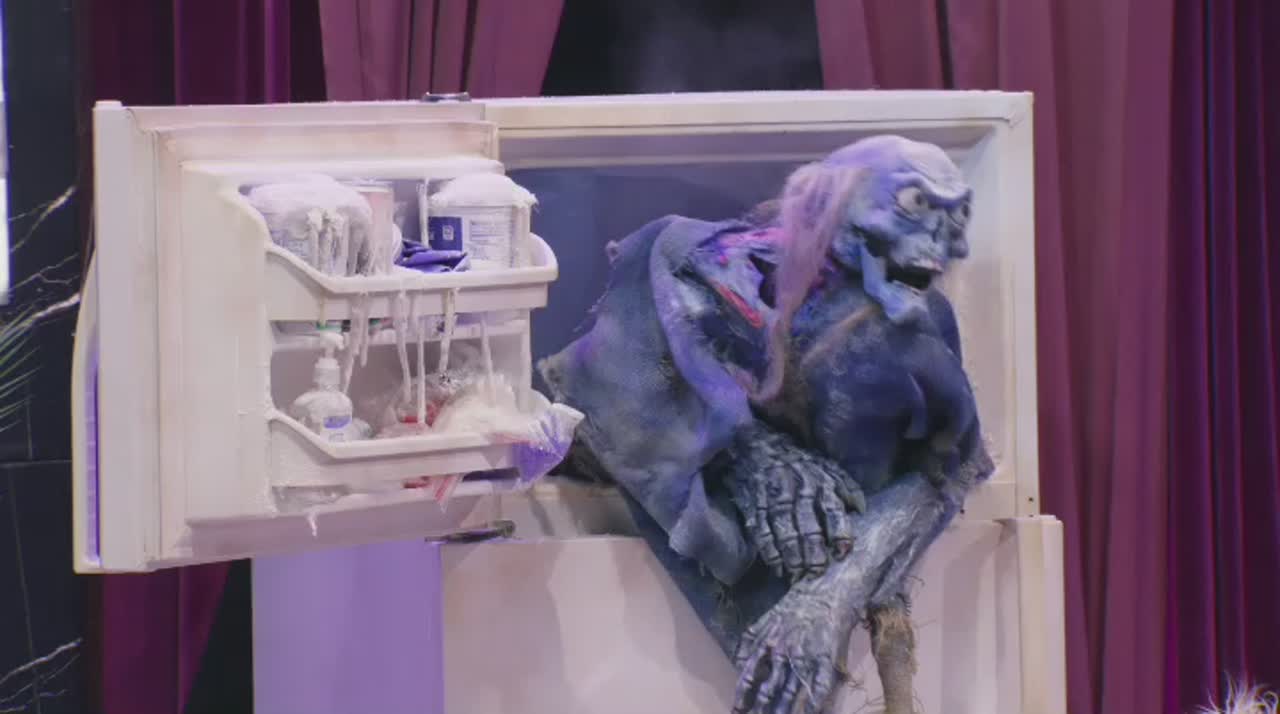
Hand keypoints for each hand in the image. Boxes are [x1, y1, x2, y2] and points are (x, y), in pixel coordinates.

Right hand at [730, 425, 865, 581]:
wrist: (758, 443)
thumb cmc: (799, 462)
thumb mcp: (827, 466)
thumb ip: (847, 487)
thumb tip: (862, 510)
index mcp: (821, 482)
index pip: (833, 510)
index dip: (839, 533)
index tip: (841, 554)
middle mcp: (799, 489)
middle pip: (807, 525)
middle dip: (812, 552)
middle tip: (815, 573)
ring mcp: (774, 496)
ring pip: (784, 529)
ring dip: (791, 554)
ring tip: (796, 574)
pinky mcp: (754, 502)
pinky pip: (761, 528)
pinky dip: (768, 548)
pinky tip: (776, 565)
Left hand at [732, 591, 849, 713]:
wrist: (831, 594)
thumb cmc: (799, 604)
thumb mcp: (769, 617)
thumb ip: (752, 639)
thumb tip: (738, 660)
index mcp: (767, 643)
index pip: (749, 675)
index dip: (743, 696)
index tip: (737, 710)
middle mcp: (783, 654)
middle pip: (769, 690)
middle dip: (761, 709)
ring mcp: (805, 659)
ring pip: (791, 693)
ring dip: (783, 711)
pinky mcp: (826, 662)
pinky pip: (818, 689)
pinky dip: (813, 706)